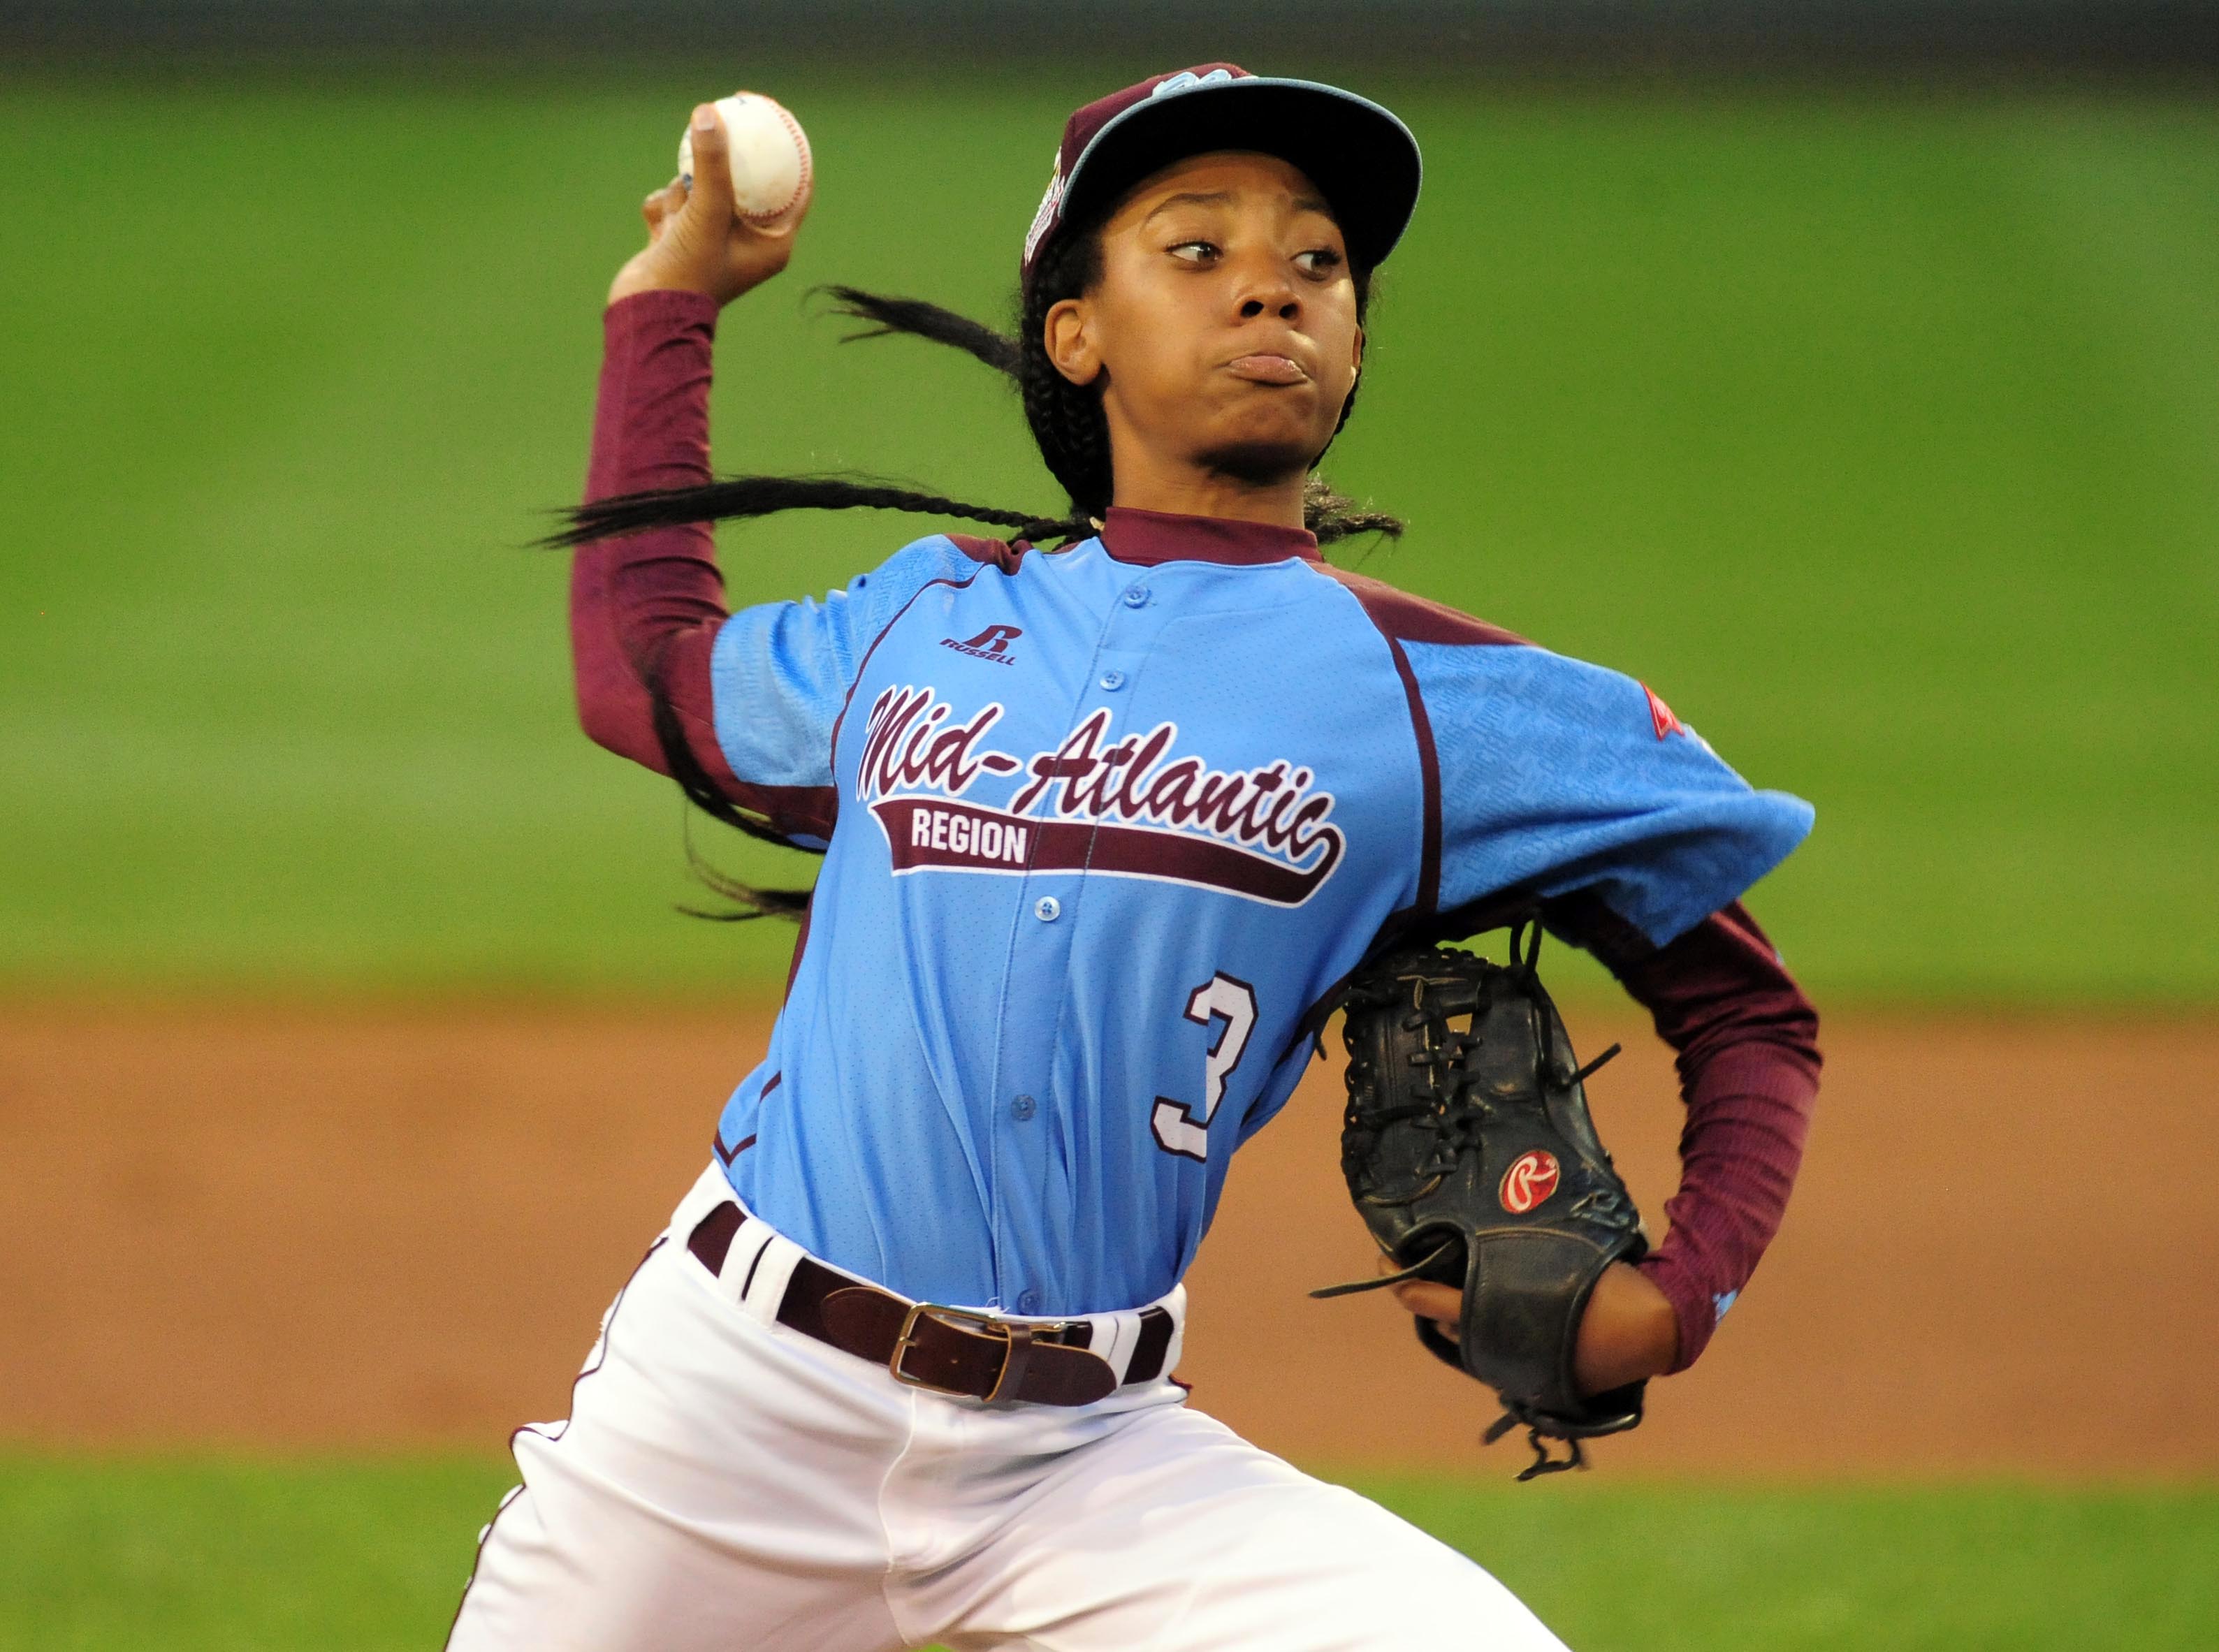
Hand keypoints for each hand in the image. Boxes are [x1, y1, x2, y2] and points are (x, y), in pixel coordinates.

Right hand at [607, 103, 811, 308]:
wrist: (646, 314)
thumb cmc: (690, 271)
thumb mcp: (707, 210)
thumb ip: (712, 163)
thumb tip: (710, 112)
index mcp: (771, 244)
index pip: (794, 186)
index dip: (786, 147)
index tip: (773, 113)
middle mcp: (746, 242)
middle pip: (745, 182)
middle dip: (725, 157)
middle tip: (723, 113)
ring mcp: (711, 241)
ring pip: (701, 189)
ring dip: (684, 191)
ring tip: (679, 211)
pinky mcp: (679, 240)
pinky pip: (673, 203)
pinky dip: (663, 207)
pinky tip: (657, 224)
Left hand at [1385, 1256, 1679, 1395]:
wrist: (1653, 1326)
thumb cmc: (1608, 1280)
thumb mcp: (1559, 1251)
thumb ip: (1518, 1252)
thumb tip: (1477, 1230)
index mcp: (1503, 1315)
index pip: (1437, 1301)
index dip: (1406, 1284)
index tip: (1384, 1264)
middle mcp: (1502, 1347)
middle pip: (1445, 1326)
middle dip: (1422, 1301)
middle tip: (1402, 1275)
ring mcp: (1517, 1368)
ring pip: (1467, 1345)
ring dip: (1451, 1321)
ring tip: (1438, 1289)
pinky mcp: (1534, 1380)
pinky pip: (1496, 1356)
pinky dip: (1484, 1337)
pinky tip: (1481, 1314)